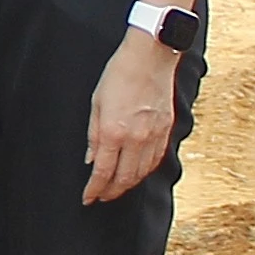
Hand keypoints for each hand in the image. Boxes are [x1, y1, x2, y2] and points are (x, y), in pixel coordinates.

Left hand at [83, 29, 182, 204]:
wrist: (150, 56)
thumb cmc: (120, 74)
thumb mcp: (96, 103)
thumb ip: (93, 134)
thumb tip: (91, 158)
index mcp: (113, 131)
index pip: (102, 172)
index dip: (94, 189)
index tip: (88, 197)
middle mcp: (135, 138)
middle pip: (124, 178)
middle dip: (111, 192)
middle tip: (101, 196)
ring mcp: (153, 135)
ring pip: (141, 173)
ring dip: (128, 184)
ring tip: (117, 188)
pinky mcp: (166, 130)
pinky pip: (156, 160)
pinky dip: (145, 171)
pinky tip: (138, 172)